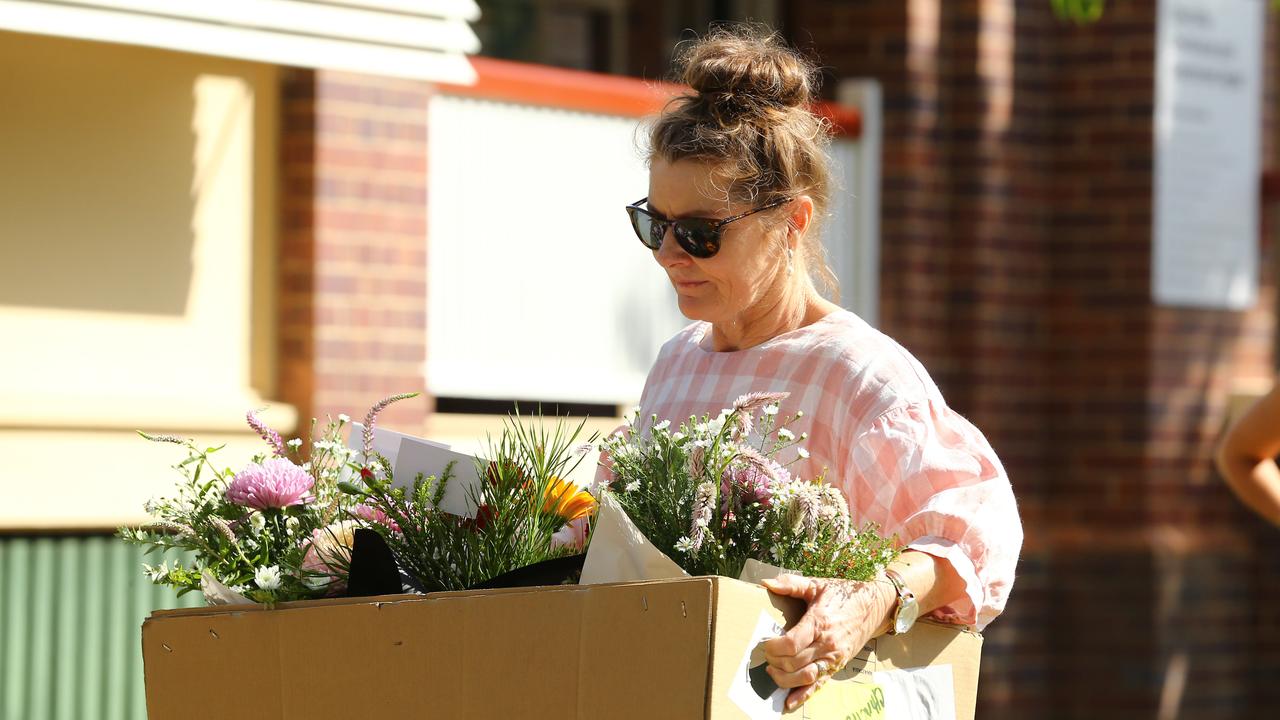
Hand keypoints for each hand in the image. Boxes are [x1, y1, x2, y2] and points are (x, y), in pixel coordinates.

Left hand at [760, 574, 895, 711]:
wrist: (874, 606)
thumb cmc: (843, 595)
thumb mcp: (817, 585)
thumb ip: (791, 584)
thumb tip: (767, 583)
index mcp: (819, 622)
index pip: (790, 644)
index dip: (773, 647)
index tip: (764, 643)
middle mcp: (827, 644)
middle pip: (794, 663)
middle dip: (774, 662)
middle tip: (766, 655)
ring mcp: (833, 658)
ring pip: (804, 677)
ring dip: (784, 679)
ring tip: (772, 671)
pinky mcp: (837, 666)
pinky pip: (819, 685)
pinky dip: (803, 695)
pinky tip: (789, 702)